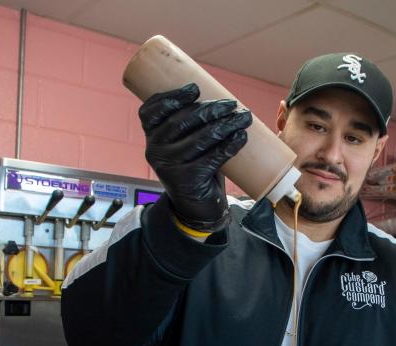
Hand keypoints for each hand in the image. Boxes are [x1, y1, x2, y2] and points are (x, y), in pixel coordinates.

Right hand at [139, 83, 251, 232]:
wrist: (196, 207)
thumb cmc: (194, 166)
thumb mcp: (184, 144)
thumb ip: (191, 124)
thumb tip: (220, 100)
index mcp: (151, 136)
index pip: (151, 110)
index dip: (172, 96)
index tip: (195, 89)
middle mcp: (155, 150)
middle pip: (182, 121)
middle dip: (210, 109)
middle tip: (232, 104)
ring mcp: (169, 166)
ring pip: (200, 138)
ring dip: (226, 125)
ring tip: (244, 117)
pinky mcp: (187, 180)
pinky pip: (212, 158)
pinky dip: (230, 146)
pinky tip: (241, 137)